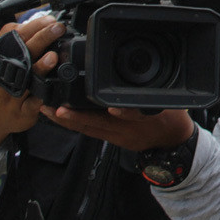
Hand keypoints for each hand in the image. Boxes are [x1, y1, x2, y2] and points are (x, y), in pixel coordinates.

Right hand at [0, 16, 63, 152]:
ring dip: (40, 67)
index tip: (49, 19)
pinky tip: (52, 86)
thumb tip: (38, 21)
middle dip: (41, 39)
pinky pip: (34, 104)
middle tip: (57, 28)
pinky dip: (43, 94)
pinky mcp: (21, 113)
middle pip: (22, 54)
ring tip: (52, 56)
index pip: (12, 37)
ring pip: (28, 80)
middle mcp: (1, 76)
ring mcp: (11, 96)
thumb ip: (14, 40)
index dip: (32, 26)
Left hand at [42, 106, 194, 151]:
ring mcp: (117, 136)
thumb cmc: (171, 119)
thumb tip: (143, 77)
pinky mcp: (112, 139)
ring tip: (46, 110)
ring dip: (67, 121)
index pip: (130, 114)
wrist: (173, 143)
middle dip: (74, 116)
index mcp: (143, 119)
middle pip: (97, 124)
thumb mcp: (170, 103)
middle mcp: (126, 129)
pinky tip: (60, 117)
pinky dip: (74, 124)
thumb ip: (154, 93)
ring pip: (88, 129)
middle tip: (53, 108)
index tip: (107, 108)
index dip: (119, 112)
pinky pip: (89, 132)